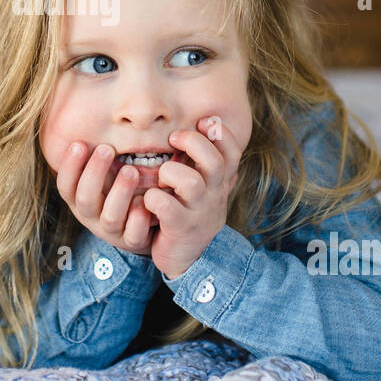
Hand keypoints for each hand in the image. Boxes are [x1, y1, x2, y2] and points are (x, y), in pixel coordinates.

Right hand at [56, 142, 157, 255]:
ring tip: (131, 170)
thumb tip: (87, 110)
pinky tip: (145, 203)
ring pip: (110, 217)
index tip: (79, 143)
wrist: (143, 226)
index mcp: (80, 199)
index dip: (69, 166)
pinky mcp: (132, 241)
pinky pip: (134, 235)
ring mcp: (112, 231)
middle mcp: (91, 216)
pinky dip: (138, 220)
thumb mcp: (106, 173)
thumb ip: (99, 154)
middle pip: (85, 198)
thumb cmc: (120, 190)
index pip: (66, 185)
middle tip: (106, 149)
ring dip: (119, 192)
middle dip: (94, 173)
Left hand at [143, 116, 243, 279]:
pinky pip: (167, 207)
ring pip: (190, 182)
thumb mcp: (205, 187)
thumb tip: (206, 122)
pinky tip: (148, 198)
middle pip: (213, 161)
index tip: (204, 121)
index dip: (221, 133)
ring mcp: (198, 212)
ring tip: (161, 175)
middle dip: (192, 143)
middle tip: (173, 139)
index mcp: (219, 182)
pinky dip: (154, 198)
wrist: (190, 258)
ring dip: (170, 172)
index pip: (232, 152)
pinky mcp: (180, 228)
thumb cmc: (191, 213)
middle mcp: (213, 194)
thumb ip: (205, 161)